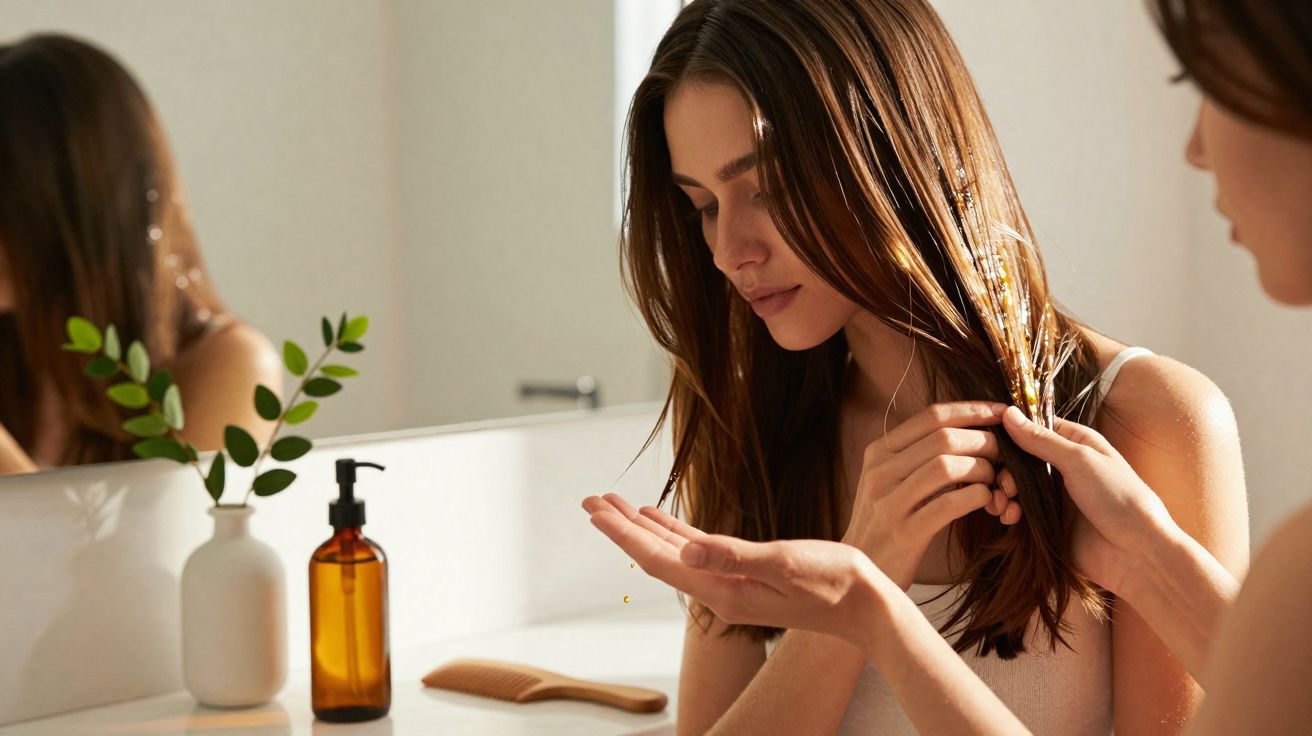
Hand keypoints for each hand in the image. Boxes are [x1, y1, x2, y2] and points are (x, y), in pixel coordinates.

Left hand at [582, 493, 888, 646]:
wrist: (867, 606)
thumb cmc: (835, 583)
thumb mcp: (784, 564)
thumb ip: (734, 557)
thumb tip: (687, 551)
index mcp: (724, 590)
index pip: (661, 560)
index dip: (625, 535)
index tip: (596, 511)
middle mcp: (720, 590)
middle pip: (658, 556)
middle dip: (622, 528)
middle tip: (591, 500)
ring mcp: (731, 583)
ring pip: (674, 551)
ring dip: (643, 528)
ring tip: (614, 505)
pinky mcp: (746, 573)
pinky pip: (697, 550)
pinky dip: (674, 531)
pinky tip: (658, 516)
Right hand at [843, 402, 1015, 588]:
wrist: (862, 569)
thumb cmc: (886, 523)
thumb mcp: (890, 480)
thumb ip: (917, 454)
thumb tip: (966, 428)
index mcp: (879, 452)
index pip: (932, 416)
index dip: (973, 410)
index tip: (1002, 411)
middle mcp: (880, 471)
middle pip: (944, 437)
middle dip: (985, 441)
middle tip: (1006, 454)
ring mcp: (889, 501)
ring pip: (947, 466)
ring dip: (983, 469)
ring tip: (996, 480)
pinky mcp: (904, 532)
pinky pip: (949, 504)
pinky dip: (977, 497)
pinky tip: (987, 502)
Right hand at [1000, 406, 1179, 593]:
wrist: (1136, 554)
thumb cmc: (1118, 498)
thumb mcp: (1080, 461)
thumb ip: (1041, 440)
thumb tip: (1008, 413)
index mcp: (1076, 444)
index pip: (1036, 428)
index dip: (1011, 432)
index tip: (989, 439)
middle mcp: (1064, 467)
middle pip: (1020, 459)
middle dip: (1004, 469)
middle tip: (1003, 485)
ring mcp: (1055, 496)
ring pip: (1016, 486)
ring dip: (1003, 493)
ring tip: (1001, 505)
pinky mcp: (1048, 523)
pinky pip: (1020, 512)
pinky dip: (1009, 513)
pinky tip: (1009, 518)